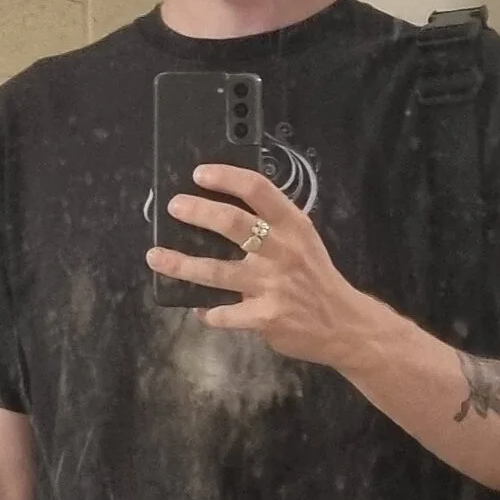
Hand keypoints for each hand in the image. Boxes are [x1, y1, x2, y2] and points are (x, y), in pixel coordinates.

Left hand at [146, 164, 379, 365]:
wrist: (344, 325)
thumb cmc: (315, 275)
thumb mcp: (302, 239)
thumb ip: (272, 223)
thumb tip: (223, 206)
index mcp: (292, 224)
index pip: (258, 189)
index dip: (226, 177)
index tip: (198, 174)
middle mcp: (282, 250)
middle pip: (233, 224)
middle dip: (198, 212)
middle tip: (174, 206)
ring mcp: (272, 285)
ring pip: (216, 271)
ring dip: (181, 264)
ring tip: (156, 257)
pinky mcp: (265, 317)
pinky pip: (226, 314)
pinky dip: (208, 312)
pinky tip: (198, 310)